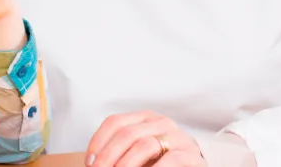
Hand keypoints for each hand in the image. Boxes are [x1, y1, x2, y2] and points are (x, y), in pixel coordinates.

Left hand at [86, 112, 205, 166]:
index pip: (114, 122)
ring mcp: (178, 137)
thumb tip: (92, 164)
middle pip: (126, 134)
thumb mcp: (136, 153)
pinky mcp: (190, 155)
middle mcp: (161, 123)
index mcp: (144, 118)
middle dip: (108, 157)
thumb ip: (118, 153)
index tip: (90, 162)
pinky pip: (169, 160)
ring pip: (144, 145)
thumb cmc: (160, 162)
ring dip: (125, 164)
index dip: (98, 143)